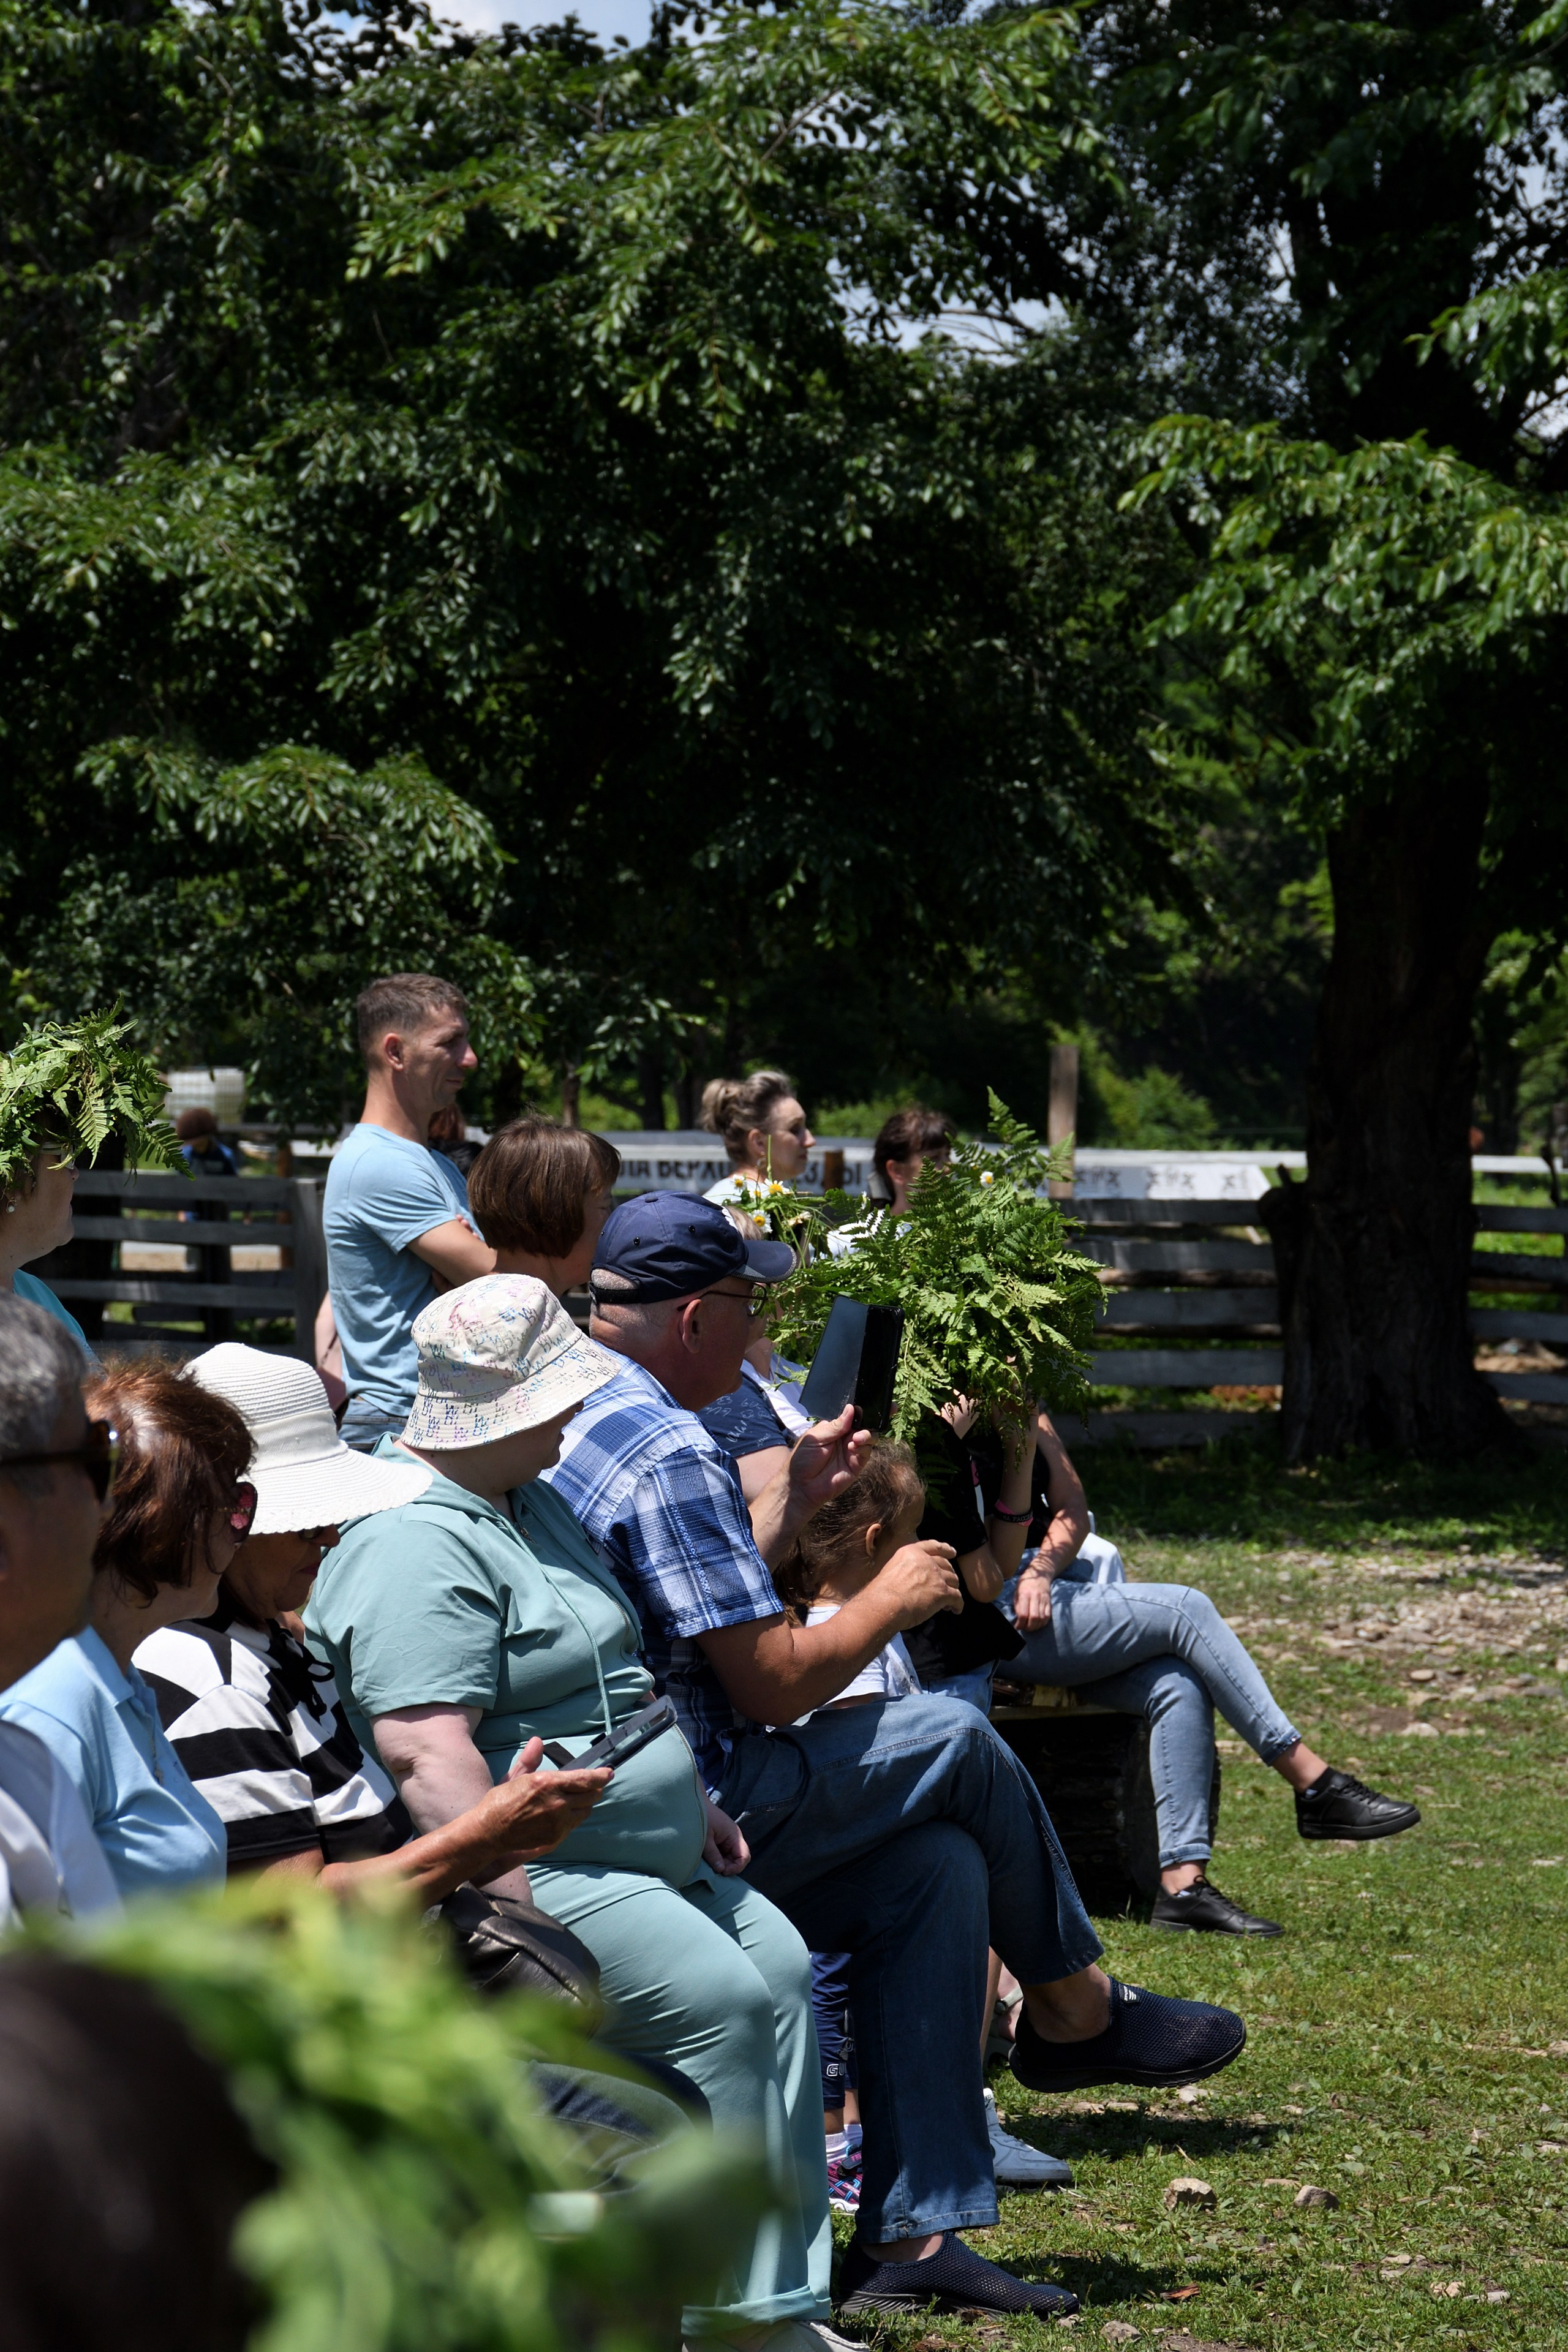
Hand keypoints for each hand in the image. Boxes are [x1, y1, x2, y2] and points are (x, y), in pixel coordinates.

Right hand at [486, 1735, 611, 1858]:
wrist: (490, 1831)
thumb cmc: (501, 1802)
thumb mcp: (516, 1776)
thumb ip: (531, 1759)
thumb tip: (538, 1741)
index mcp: (548, 1783)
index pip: (586, 1780)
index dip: (601, 1776)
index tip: (608, 1772)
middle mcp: (557, 1803)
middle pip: (591, 1796)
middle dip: (594, 1789)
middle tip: (592, 1785)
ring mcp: (558, 1822)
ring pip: (585, 1812)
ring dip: (584, 1804)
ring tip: (576, 1799)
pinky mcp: (556, 1837)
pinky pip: (574, 1825)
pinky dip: (573, 1818)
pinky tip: (563, 1814)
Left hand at [702, 1796, 750, 1875]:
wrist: (695, 1803)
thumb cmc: (701, 1817)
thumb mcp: (705, 1838)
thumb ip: (713, 1854)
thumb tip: (721, 1870)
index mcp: (734, 1835)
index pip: (744, 1856)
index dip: (736, 1868)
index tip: (722, 1872)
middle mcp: (734, 1838)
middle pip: (738, 1859)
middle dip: (727, 1867)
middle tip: (713, 1869)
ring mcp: (728, 1839)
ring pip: (730, 1858)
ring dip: (721, 1864)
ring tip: (709, 1863)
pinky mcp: (721, 1841)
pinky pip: (724, 1854)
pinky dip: (718, 1859)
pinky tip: (708, 1859)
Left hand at [786, 1405, 872, 1515]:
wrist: (800, 1486)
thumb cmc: (802, 1460)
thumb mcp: (815, 1437)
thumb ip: (834, 1426)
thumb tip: (850, 1409)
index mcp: (834, 1428)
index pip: (851, 1416)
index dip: (860, 1410)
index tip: (869, 1404)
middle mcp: (845, 1438)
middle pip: (864, 1425)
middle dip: (871, 1419)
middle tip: (873, 1418)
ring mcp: (852, 1451)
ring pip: (869, 1437)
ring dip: (866, 1434)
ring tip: (856, 1438)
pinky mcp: (856, 1465)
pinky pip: (866, 1453)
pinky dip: (863, 1447)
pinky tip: (853, 1448)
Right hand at [879, 1538, 962, 1627]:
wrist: (886, 1602)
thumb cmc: (883, 1591)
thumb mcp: (893, 1569)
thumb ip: (907, 1569)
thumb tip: (912, 1581)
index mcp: (912, 1552)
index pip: (933, 1546)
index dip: (945, 1549)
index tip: (952, 1552)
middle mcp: (927, 1561)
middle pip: (946, 1566)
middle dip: (949, 1575)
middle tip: (947, 1585)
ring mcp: (936, 1576)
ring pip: (954, 1581)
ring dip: (952, 1590)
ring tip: (948, 1603)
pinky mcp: (943, 1592)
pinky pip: (957, 1598)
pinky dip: (958, 1605)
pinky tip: (955, 1610)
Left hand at [1011, 1569, 1053, 1630]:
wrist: (1041, 1573)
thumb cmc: (1025, 1583)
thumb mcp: (1017, 1591)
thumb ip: (1017, 1604)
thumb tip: (1018, 1619)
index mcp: (1025, 1594)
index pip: (1023, 1613)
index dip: (1020, 1624)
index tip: (1017, 1627)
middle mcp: (1035, 1597)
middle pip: (1034, 1617)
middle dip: (1028, 1627)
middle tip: (1024, 1628)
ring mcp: (1044, 1600)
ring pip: (1041, 1618)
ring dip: (1035, 1627)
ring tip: (1030, 1627)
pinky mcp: (1049, 1602)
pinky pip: (1048, 1616)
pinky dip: (1042, 1623)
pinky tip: (1038, 1624)